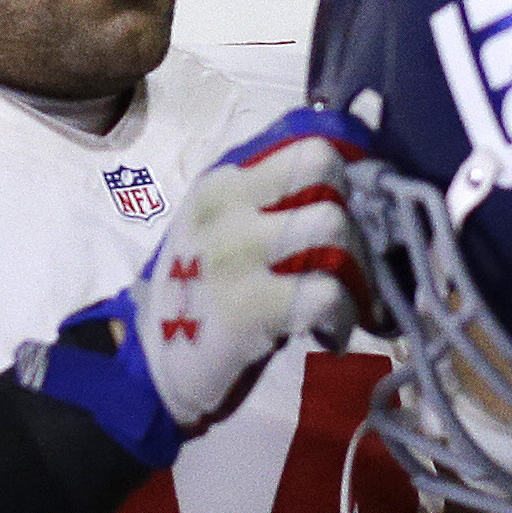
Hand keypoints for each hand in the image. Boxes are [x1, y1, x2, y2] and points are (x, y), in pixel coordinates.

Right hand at [30, 110, 376, 458]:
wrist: (154, 363)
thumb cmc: (202, 291)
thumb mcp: (222, 227)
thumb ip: (271, 198)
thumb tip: (355, 179)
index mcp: (223, 183)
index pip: (312, 148)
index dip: (348, 179)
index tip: (355, 214)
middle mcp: (226, 209)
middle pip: (329, 178)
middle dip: (357, 223)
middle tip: (354, 264)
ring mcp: (233, 255)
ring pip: (333, 226)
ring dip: (357, 271)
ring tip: (346, 300)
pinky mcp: (246, 307)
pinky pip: (327, 292)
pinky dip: (344, 316)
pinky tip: (330, 332)